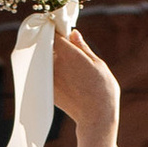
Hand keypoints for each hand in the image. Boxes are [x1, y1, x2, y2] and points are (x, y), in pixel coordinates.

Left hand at [52, 27, 120, 146]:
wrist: (96, 117)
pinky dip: (49, 71)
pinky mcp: (48, 90)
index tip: (61, 30)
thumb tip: (72, 33)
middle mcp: (55, 65)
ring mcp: (49, 78)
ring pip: (45, 61)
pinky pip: (45, 75)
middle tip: (65, 45)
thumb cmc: (103, 89)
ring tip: (66, 62)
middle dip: (53, 44)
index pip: (54, 35)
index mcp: (68, 54)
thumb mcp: (98, 64)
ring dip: (50, 58)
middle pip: (47, 47)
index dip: (57, 30)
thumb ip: (82, 47)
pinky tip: (62, 74)